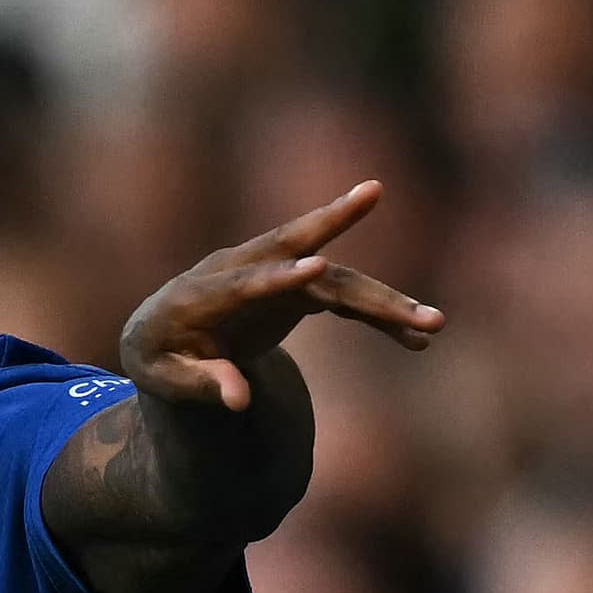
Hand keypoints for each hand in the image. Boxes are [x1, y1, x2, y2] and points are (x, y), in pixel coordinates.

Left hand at [117, 181, 440, 410]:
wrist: (163, 334)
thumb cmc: (159, 356)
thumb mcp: (163, 378)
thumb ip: (200, 386)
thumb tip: (238, 401)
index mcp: (199, 293)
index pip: (244, 281)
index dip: (278, 278)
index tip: (316, 268)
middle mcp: (242, 270)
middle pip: (293, 246)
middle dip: (334, 219)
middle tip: (373, 191)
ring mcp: (276, 274)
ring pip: (335, 280)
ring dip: (382, 300)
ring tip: (433, 325)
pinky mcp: (299, 287)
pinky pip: (346, 300)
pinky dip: (379, 317)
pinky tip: (417, 339)